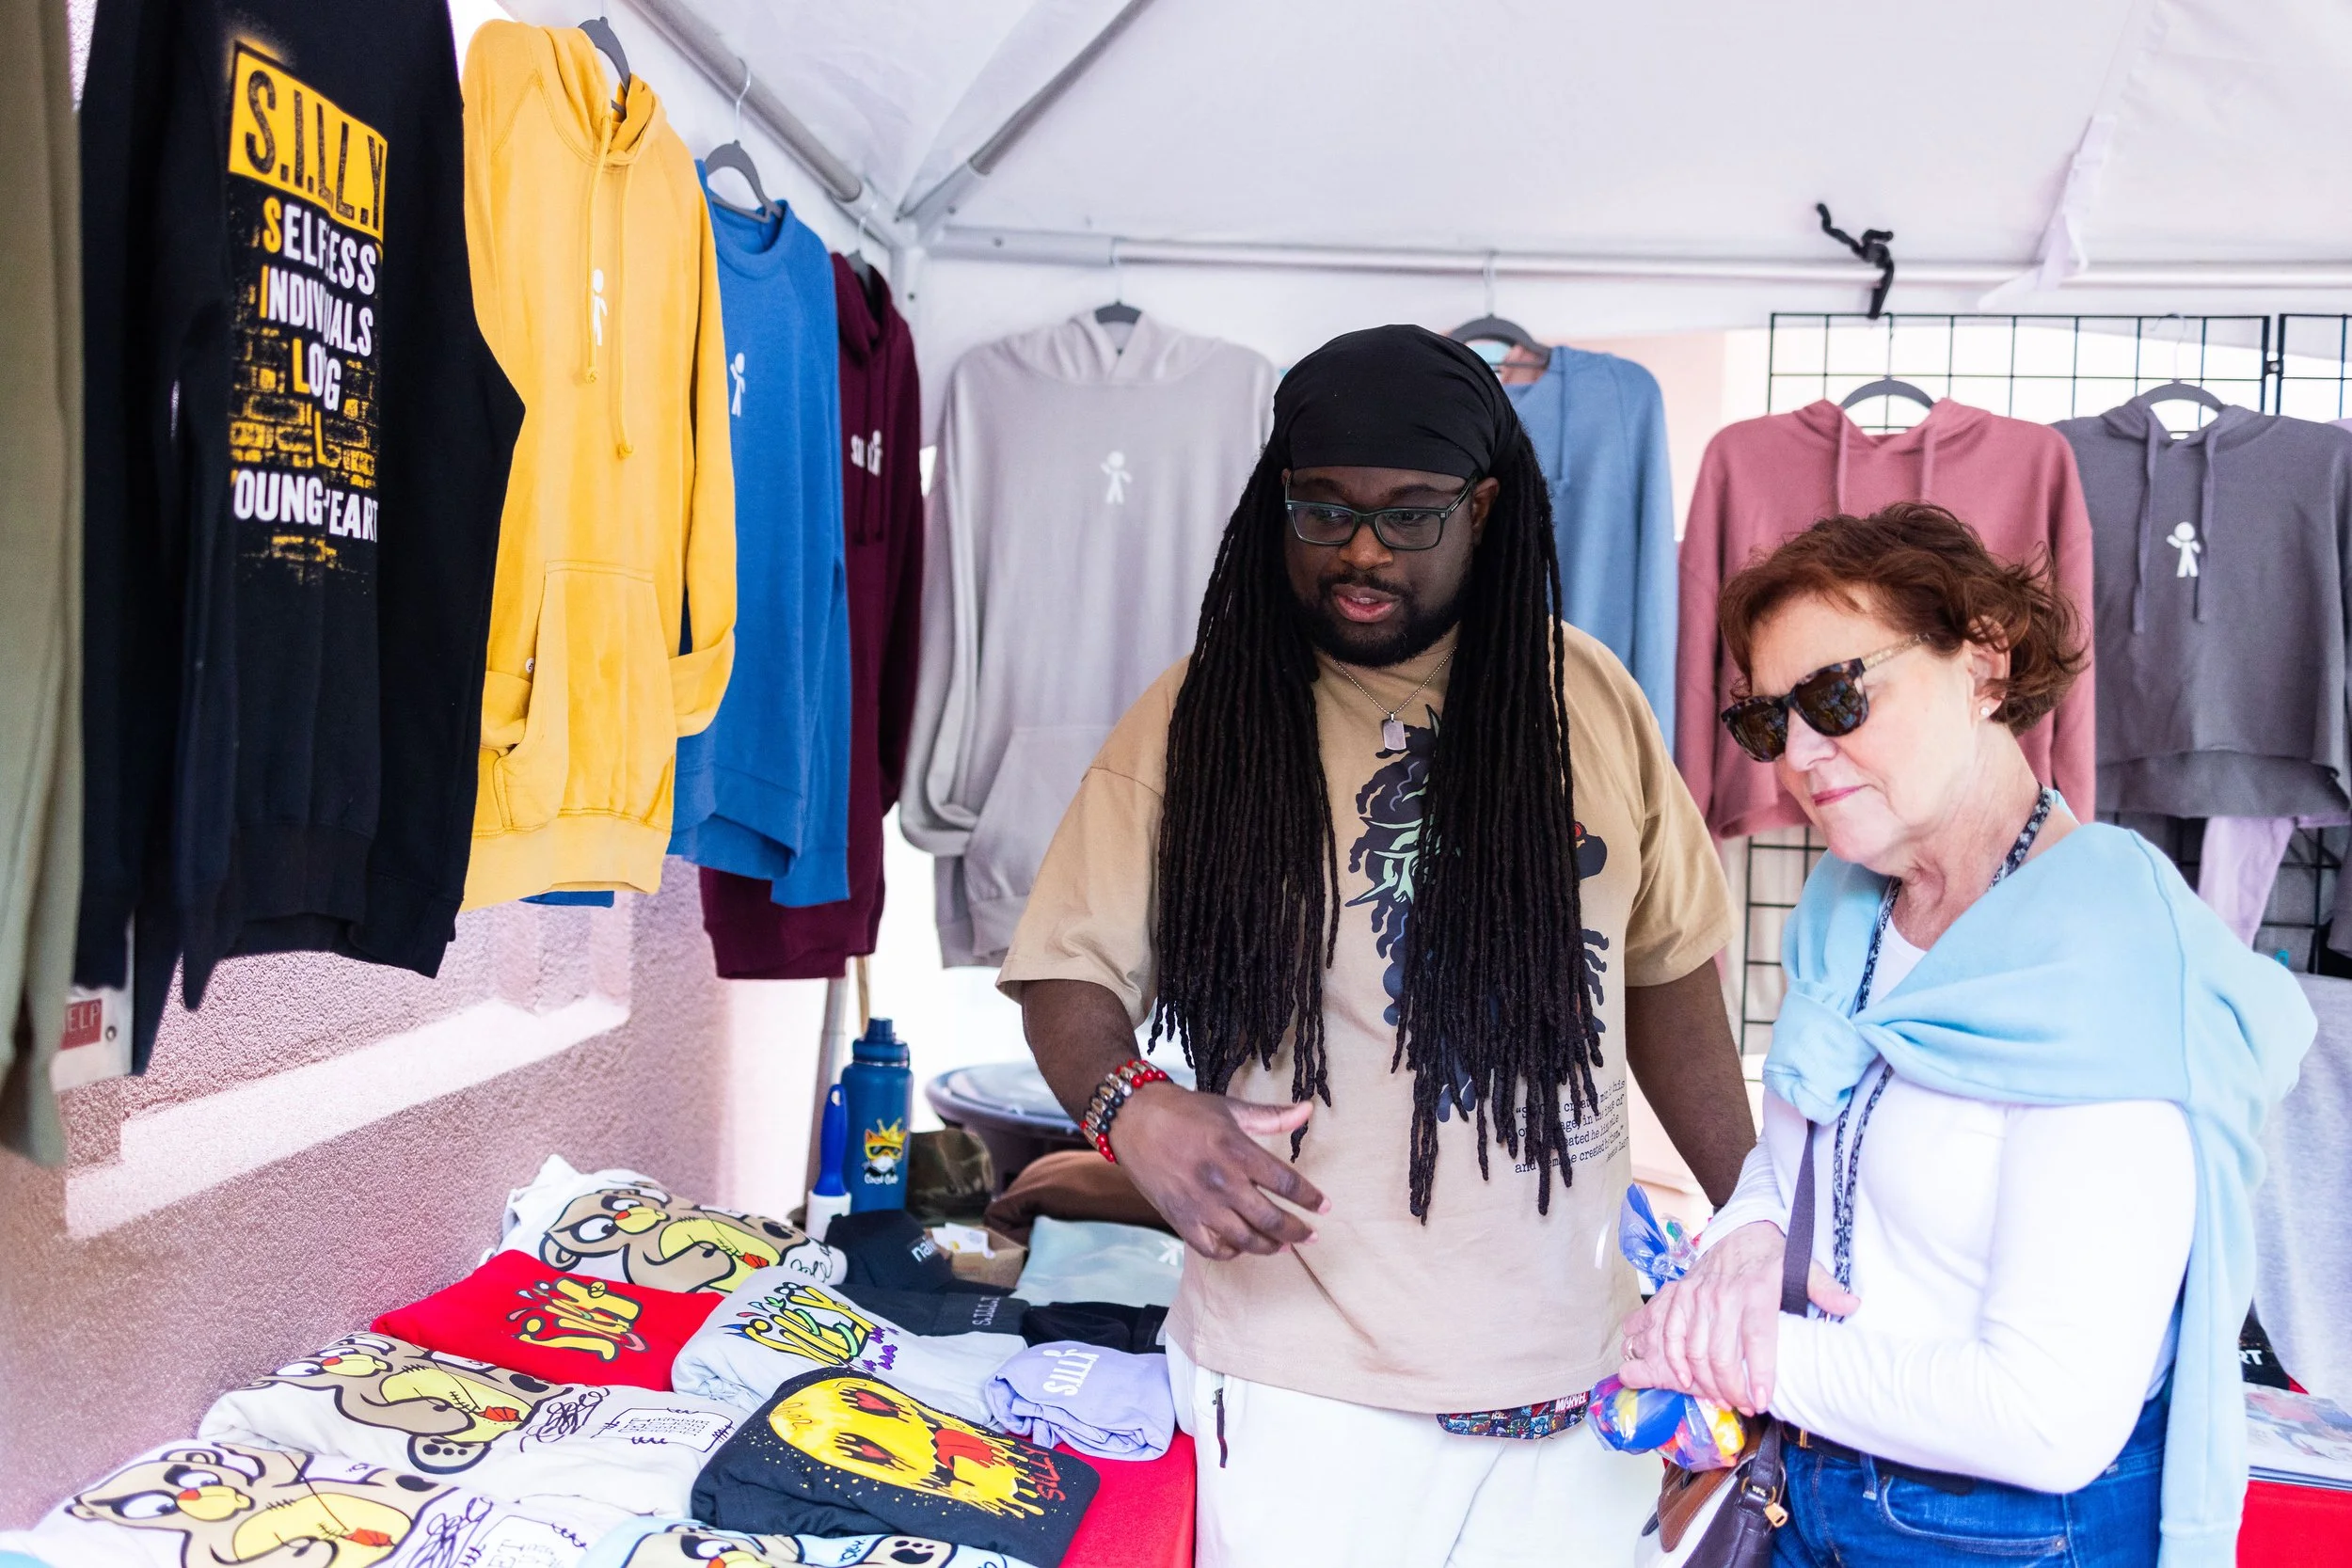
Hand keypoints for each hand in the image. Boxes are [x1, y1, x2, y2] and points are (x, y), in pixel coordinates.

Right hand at [1107, 1082, 1329, 1259]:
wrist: (1133, 1120)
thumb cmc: (1185, 1112)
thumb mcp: (1230, 1108)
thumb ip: (1271, 1116)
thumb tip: (1307, 1111)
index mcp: (1237, 1151)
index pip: (1285, 1183)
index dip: (1310, 1198)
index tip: (1324, 1207)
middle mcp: (1222, 1182)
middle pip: (1271, 1219)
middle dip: (1297, 1231)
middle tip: (1312, 1236)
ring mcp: (1200, 1205)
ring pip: (1246, 1240)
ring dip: (1270, 1246)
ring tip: (1284, 1246)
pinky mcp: (1181, 1220)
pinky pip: (1213, 1249)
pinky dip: (1232, 1252)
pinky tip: (1242, 1246)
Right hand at [1615, 1221, 1859, 1414]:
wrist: (1740, 1233)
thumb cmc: (1773, 1258)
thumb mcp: (1803, 1266)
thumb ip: (1825, 1289)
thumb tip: (1852, 1305)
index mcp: (1756, 1290)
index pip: (1757, 1337)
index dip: (1759, 1372)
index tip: (1763, 1399)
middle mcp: (1723, 1294)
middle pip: (1720, 1352)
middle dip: (1732, 1387)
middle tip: (1746, 1405)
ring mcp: (1697, 1296)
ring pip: (1694, 1349)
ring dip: (1705, 1382)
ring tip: (1723, 1399)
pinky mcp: (1679, 1297)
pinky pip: (1669, 1334)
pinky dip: (1673, 1361)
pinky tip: (1686, 1381)